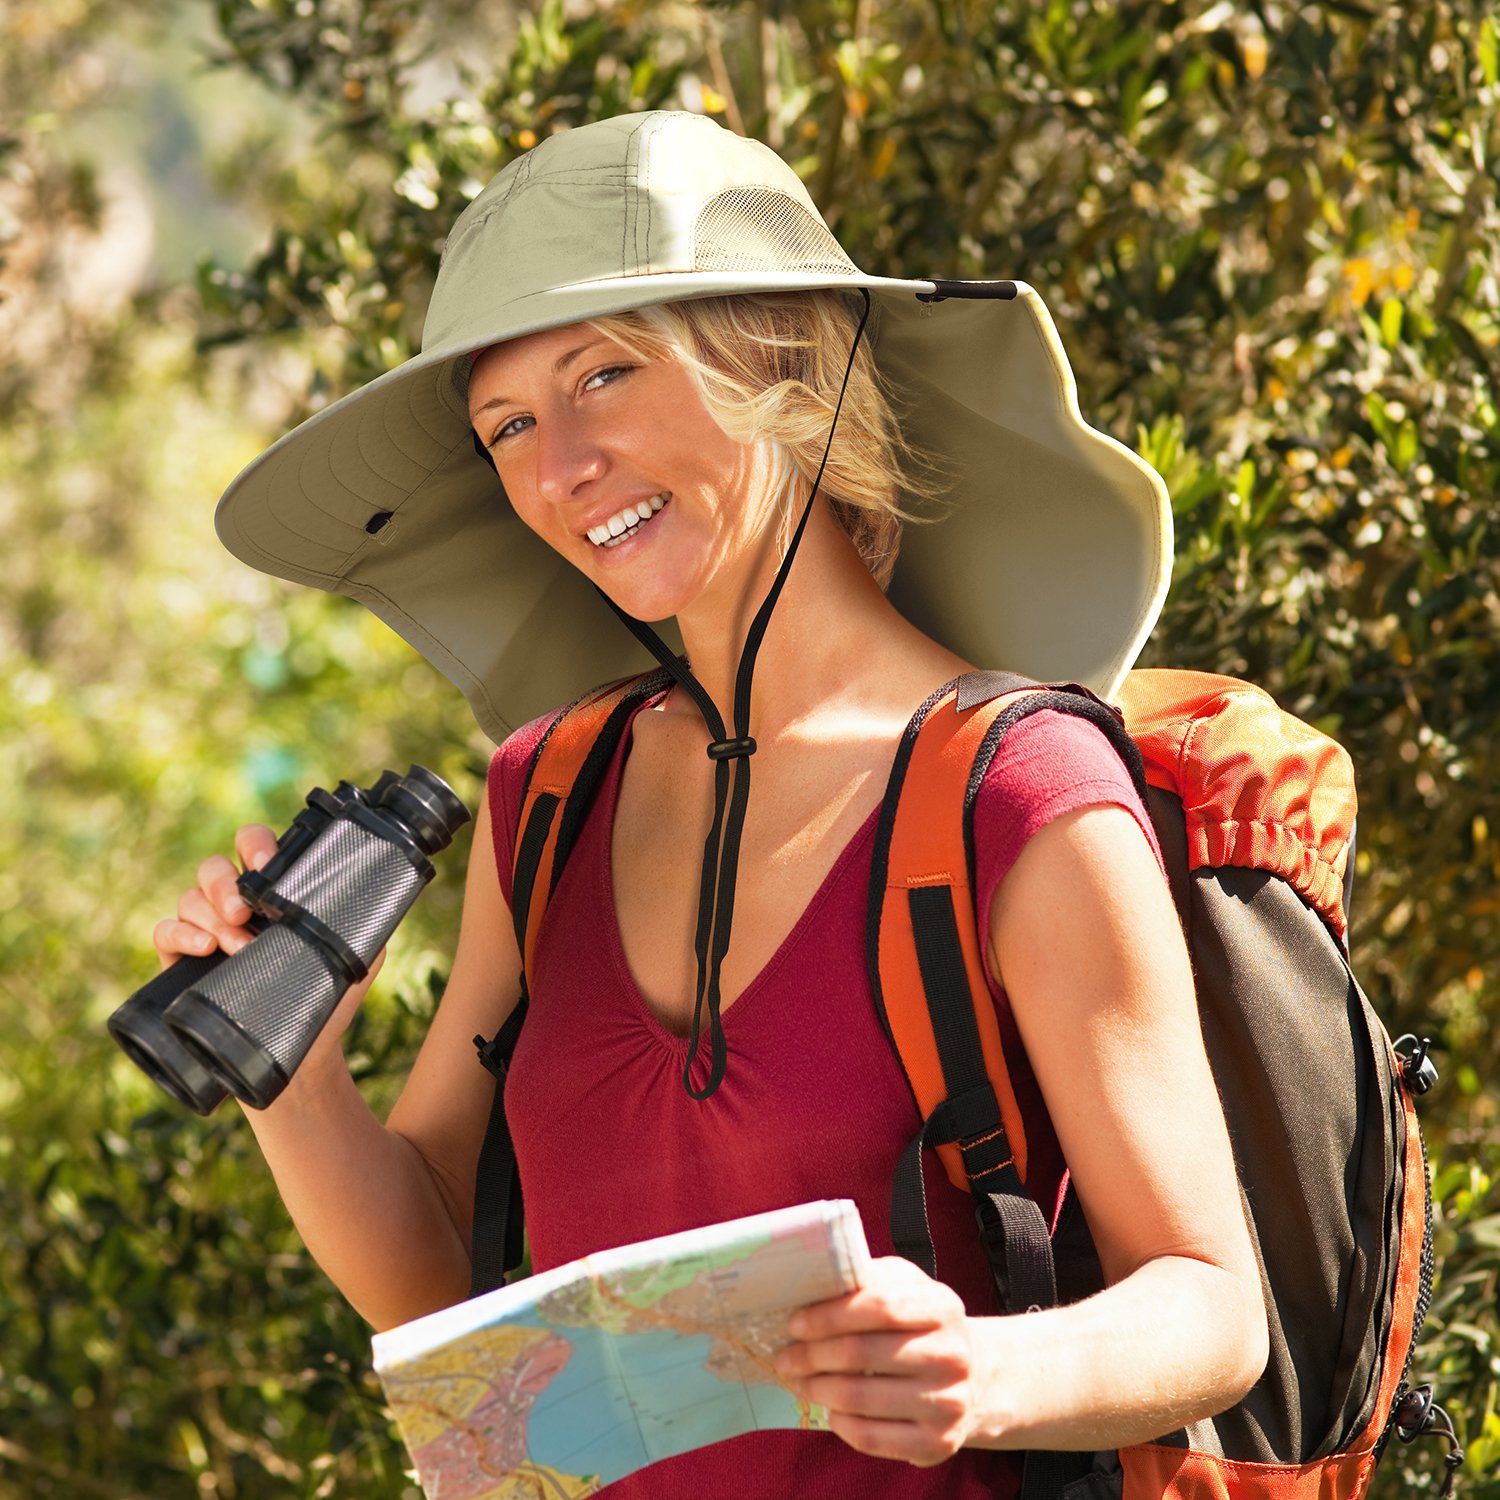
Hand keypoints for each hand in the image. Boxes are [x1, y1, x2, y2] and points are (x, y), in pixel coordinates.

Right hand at [152, 824, 383, 1067]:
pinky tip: (203, 948)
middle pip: (215, 867)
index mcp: (273, 892)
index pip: (254, 846)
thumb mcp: (358, 957)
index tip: (268, 866)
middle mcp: (237, 903)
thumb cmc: (330, 999)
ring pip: (190, 897)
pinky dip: (180, 934)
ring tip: (238, 946)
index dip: (256, 846)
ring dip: (212, 917)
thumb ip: (361, 921)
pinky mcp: (180, 959)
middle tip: (244, 912)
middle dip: (226, 884)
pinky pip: (164, 931)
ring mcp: (206, 928)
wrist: (305, 1056)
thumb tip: (372, 896)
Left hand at [774, 1255, 982, 1465]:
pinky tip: (829, 1408)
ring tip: (797, 1380)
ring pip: (860, 1397)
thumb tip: (812, 1286)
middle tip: (784, 1357)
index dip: (829, 1315)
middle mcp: (952, 1356)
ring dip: (816, 1388)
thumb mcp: (907, 1288)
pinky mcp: (937, 1443)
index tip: (795, 1323)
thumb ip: (868, 1280)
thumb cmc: (923, 1326)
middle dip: (811, 1355)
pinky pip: (871, 1437)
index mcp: (943, 1307)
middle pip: (862, 1353)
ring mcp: (948, 1403)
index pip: (879, 1306)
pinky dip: (839, 1423)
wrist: (975, 1378)